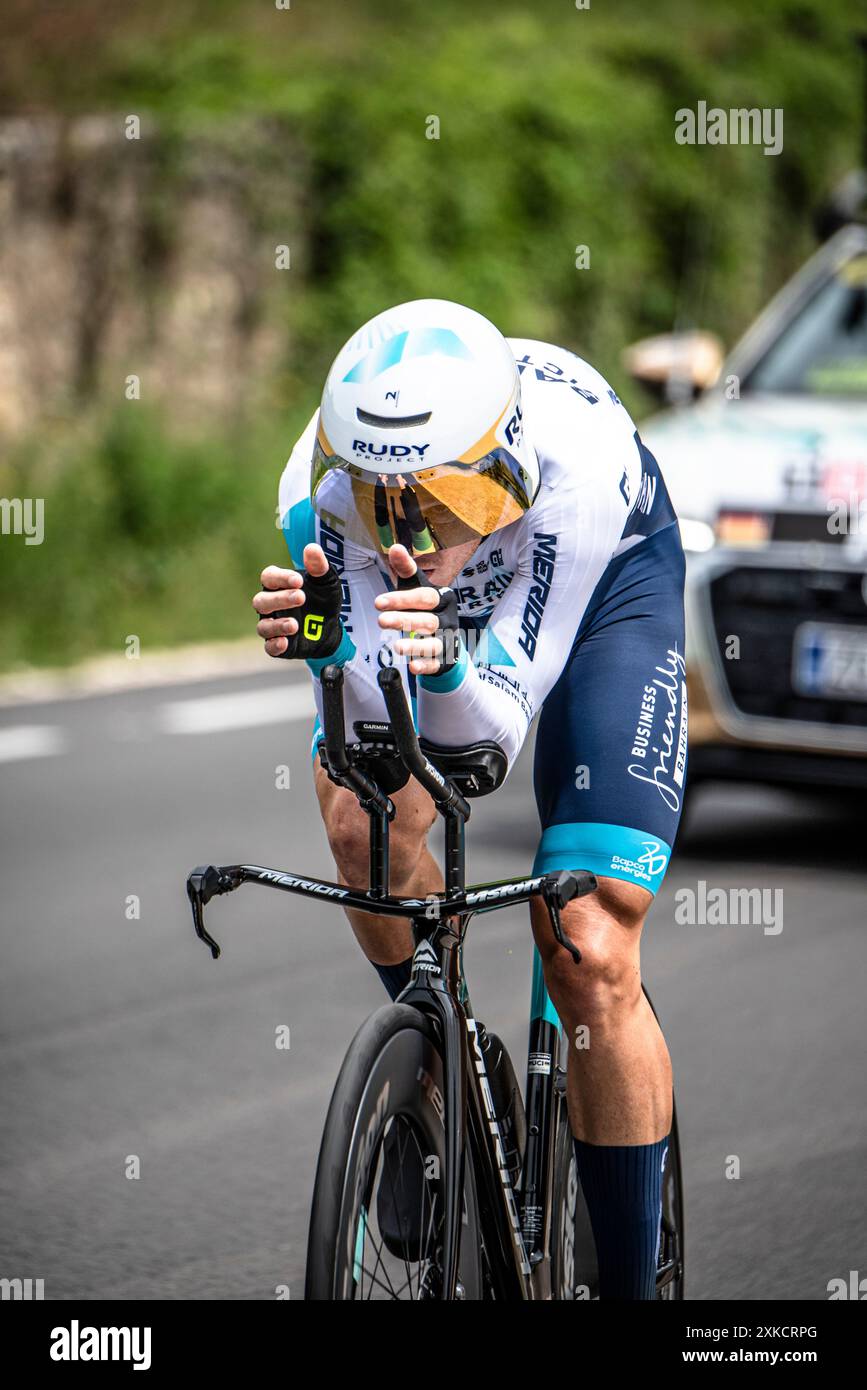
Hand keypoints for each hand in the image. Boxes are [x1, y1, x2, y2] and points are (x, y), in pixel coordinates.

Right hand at [254, 544, 342, 659]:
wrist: (333, 627)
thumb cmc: (324, 599)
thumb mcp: (327, 582)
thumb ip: (319, 566)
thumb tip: (311, 548)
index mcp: (278, 585)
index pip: (268, 577)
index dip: (280, 578)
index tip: (298, 580)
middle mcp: (270, 605)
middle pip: (261, 601)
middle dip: (280, 599)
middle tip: (301, 598)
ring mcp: (273, 625)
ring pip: (263, 626)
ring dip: (277, 625)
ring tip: (295, 624)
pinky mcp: (279, 645)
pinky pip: (269, 647)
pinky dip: (275, 645)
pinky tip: (285, 643)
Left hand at [374, 545, 459, 675]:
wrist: (446, 637)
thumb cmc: (425, 607)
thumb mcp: (415, 587)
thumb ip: (405, 569)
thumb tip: (396, 547)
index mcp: (442, 598)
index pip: (424, 596)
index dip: (402, 599)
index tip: (378, 602)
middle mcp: (447, 618)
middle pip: (427, 620)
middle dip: (404, 620)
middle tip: (380, 621)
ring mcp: (447, 640)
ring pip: (433, 643)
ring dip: (415, 645)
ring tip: (396, 646)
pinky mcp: (444, 659)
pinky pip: (436, 663)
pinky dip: (425, 665)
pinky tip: (412, 667)